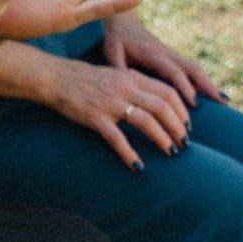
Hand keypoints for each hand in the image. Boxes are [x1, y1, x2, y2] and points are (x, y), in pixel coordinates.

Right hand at [42, 55, 191, 168]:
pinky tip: (137, 166)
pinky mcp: (95, 117)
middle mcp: (125, 88)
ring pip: (145, 121)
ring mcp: (110, 103)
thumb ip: (136, 86)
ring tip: (171, 151)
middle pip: (162, 107)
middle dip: (178, 127)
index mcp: (132, 77)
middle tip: (185, 143)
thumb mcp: (116, 75)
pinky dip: (129, 154)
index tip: (187, 125)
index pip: (168, 92)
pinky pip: (117, 138)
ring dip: (162, 138)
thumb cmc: (85, 79)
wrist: (55, 77)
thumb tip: (157, 103)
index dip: (182, 110)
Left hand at [101, 8, 222, 103]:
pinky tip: (212, 94)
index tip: (194, 102)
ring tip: (223, 101)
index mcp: (153, 54)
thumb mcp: (111, 52)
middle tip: (220, 104)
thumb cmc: (116, 38)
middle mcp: (167, 54)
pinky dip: (204, 80)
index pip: (173, 71)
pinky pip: (192, 69)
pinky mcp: (173, 58)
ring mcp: (172, 55)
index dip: (184, 86)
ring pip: (196, 68)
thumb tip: (126, 90)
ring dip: (209, 83)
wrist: (124, 20)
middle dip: (207, 85)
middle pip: (193, 68)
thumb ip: (118, 69)